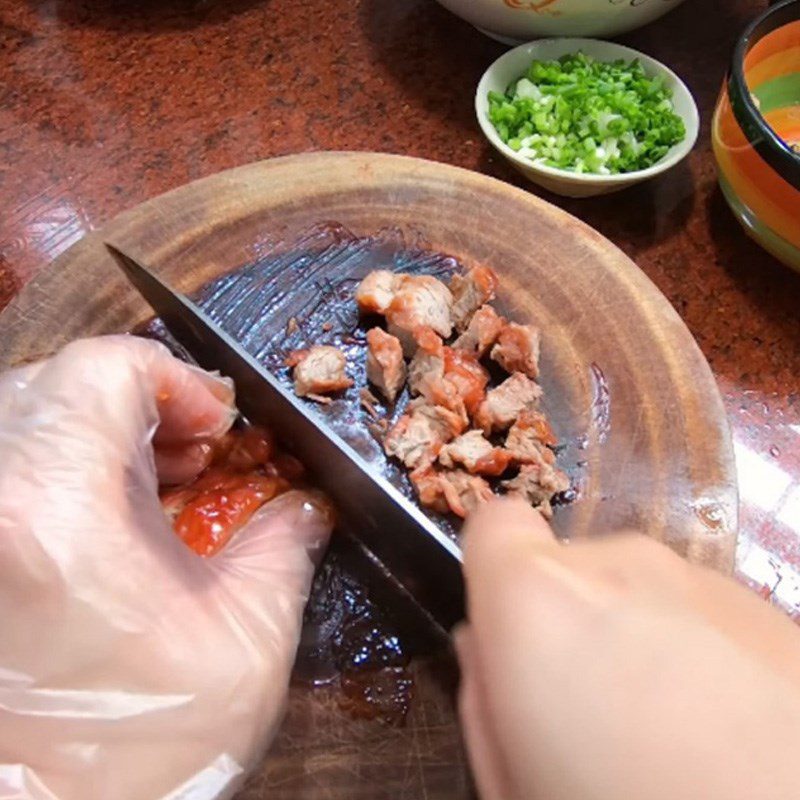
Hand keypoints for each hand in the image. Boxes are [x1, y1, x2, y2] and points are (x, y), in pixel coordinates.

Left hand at [0, 336, 332, 799]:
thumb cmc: (134, 756)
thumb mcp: (244, 641)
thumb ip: (283, 545)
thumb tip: (306, 501)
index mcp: (55, 510)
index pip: (104, 369)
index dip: (177, 381)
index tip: (216, 425)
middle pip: (58, 384)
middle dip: (139, 408)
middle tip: (191, 455)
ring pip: (26, 420)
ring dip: (98, 434)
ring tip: (154, 484)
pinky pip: (11, 470)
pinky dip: (62, 469)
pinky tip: (109, 516)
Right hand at [457, 499, 799, 799]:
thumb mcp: (511, 781)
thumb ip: (481, 694)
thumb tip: (487, 645)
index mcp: (541, 597)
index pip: (494, 524)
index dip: (493, 572)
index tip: (510, 635)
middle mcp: (623, 564)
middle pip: (571, 568)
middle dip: (571, 621)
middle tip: (597, 715)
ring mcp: (705, 581)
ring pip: (639, 591)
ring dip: (640, 639)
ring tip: (672, 735)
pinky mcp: (772, 610)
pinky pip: (701, 615)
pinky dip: (701, 655)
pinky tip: (729, 734)